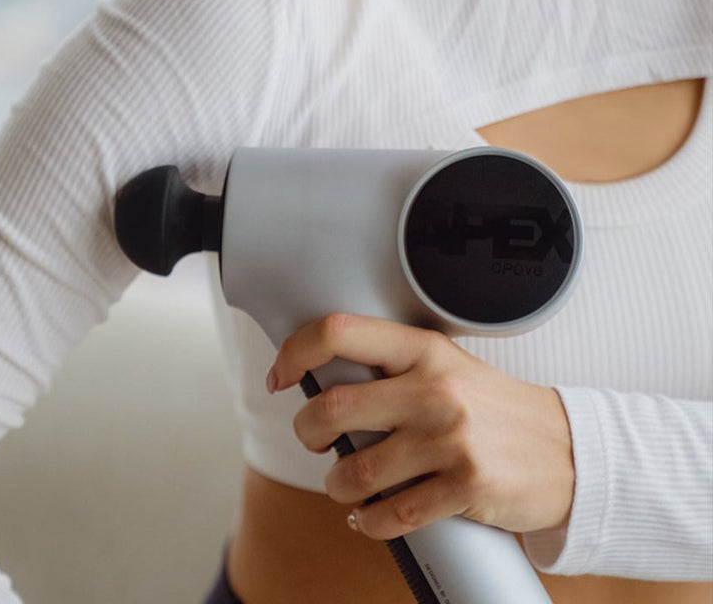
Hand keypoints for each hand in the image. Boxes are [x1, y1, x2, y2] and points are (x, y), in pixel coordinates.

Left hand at [266, 314, 574, 539]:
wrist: (571, 452)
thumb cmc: (496, 409)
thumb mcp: (447, 368)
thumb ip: (393, 368)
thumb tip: (323, 380)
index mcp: (424, 350)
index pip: (339, 332)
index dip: (295, 351)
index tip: (281, 374)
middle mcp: (433, 389)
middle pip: (332, 408)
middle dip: (307, 431)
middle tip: (312, 439)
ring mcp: (449, 439)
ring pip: (355, 469)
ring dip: (337, 484)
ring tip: (346, 483)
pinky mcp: (465, 487)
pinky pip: (391, 513)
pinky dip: (368, 521)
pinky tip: (369, 515)